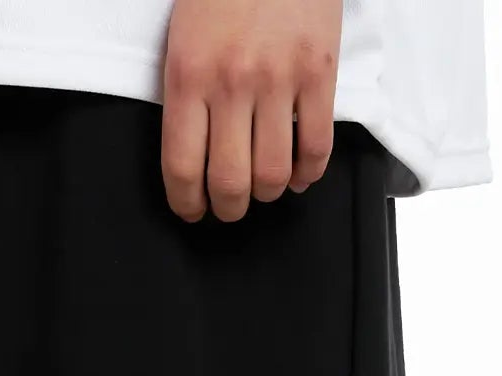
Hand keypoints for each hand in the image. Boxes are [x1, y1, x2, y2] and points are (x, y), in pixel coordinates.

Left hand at [161, 0, 340, 222]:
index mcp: (190, 75)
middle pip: (230, 182)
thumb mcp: (185, 39)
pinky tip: (300, 173)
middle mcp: (233, 83)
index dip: (187, 203)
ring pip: (273, 174)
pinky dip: (309, 173)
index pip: (183, 167)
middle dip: (228, 208)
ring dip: (267, 193)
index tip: (192, 209)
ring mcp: (279, 79)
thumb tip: (194, 157)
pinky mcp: (319, 72)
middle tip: (229, 205)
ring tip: (264, 185)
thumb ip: (187, 96)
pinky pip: (317, 147)